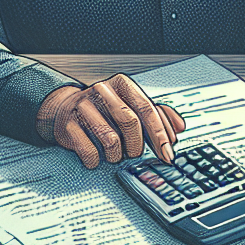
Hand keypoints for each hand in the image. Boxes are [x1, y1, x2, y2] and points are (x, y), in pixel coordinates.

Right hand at [35, 74, 185, 169]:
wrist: (64, 110)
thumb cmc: (105, 110)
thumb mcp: (132, 106)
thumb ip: (158, 115)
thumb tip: (179, 128)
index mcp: (123, 84)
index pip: (147, 108)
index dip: (160, 133)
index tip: (168, 153)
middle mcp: (103, 91)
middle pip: (130, 122)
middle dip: (137, 145)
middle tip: (136, 154)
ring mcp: (83, 107)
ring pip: (110, 138)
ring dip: (117, 154)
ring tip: (115, 155)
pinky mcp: (68, 124)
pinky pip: (89, 150)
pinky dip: (97, 160)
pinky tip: (97, 158)